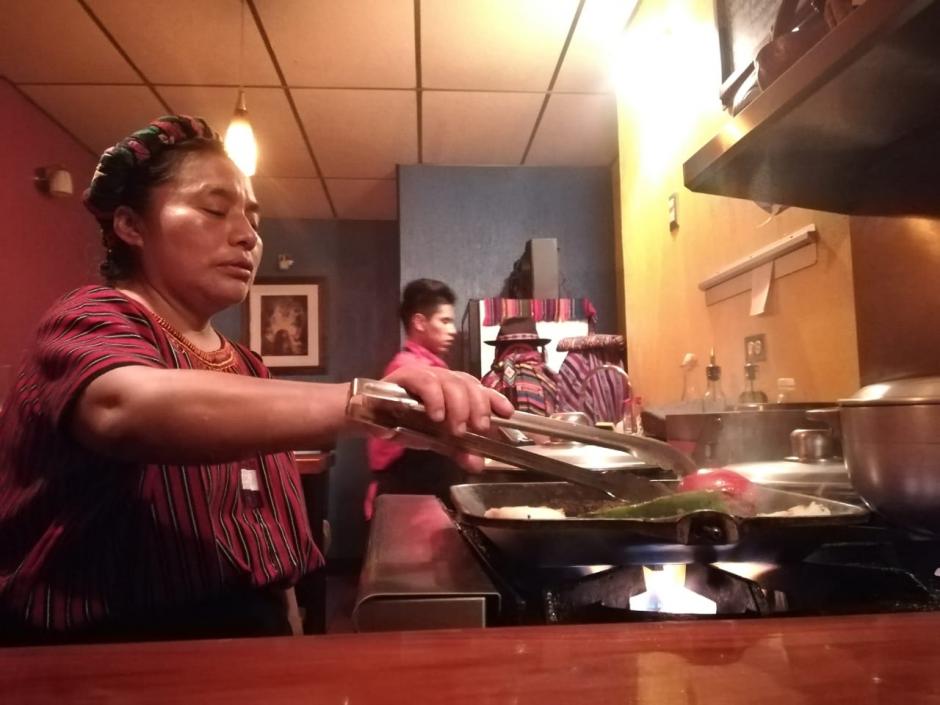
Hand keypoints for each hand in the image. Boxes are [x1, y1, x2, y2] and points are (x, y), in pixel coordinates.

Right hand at [382, 367, 513, 471]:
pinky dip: (434, 398)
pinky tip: (436, 415)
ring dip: (458, 406)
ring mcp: (426, 375)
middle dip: (478, 406)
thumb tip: (478, 464)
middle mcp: (444, 379)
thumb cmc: (404, 424)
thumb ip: (457, 449)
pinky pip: (425, 381)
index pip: (480, 389)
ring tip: (456, 428)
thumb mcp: (435, 440)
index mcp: (454, 391)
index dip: (495, 398)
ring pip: (451, 381)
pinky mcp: (406, 375)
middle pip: (469, 384)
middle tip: (478, 429)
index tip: (507, 413)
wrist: (368, 419)